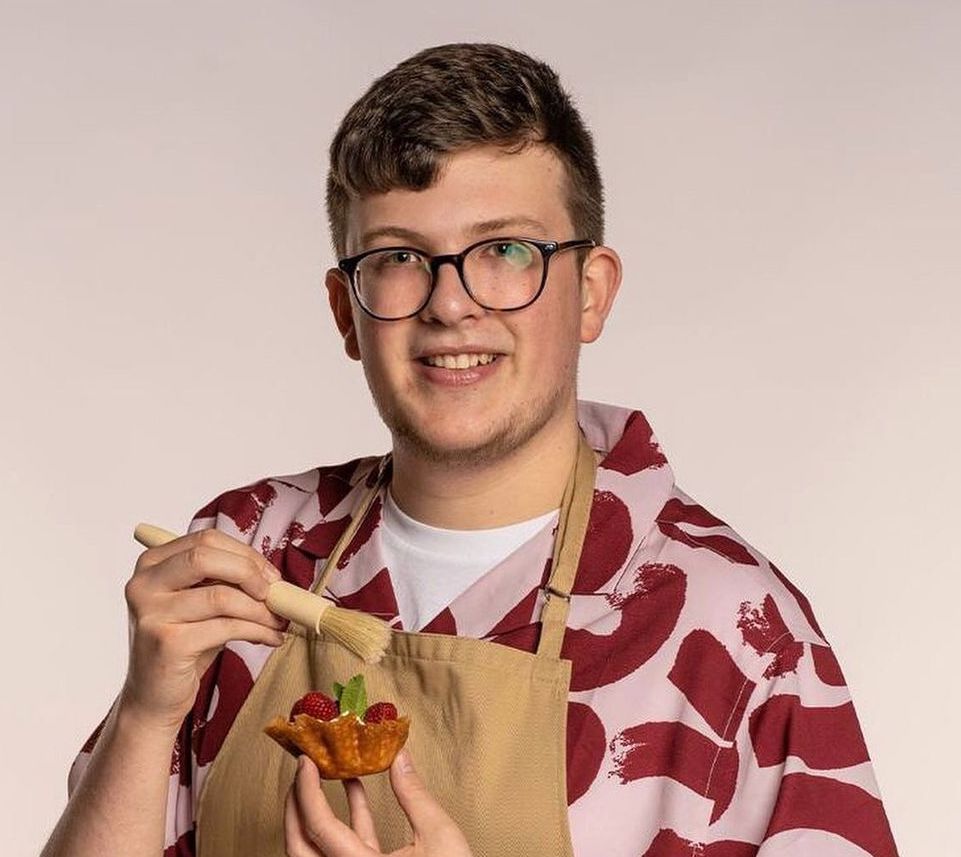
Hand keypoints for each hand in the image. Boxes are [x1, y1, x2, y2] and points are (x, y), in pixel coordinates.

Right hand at [120, 528, 286, 731]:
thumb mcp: (201, 604)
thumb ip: (225, 582)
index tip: (271, 575)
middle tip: (276, 593)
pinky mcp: (167, 643)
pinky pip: (227, 627)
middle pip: (207, 556)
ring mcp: (152, 613)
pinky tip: (270, 638)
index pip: (206, 539)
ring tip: (279, 621)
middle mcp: (144, 584)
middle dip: (251, 572)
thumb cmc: (184, 645)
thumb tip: (274, 577)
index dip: (245, 554)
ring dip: (261, 609)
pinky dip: (258, 631)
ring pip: (222, 596)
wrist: (154, 698)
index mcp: (151, 563)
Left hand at [285, 750, 473, 856]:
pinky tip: (355, 792)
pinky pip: (342, 849)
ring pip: (318, 849)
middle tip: (301, 772)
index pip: (320, 828)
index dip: (308, 791)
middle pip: (301, 847)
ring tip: (321, 778)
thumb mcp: (439, 836)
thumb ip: (414, 796)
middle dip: (295, 806)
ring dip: (316, 813)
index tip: (306, 763)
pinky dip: (344, 821)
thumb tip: (399, 759)